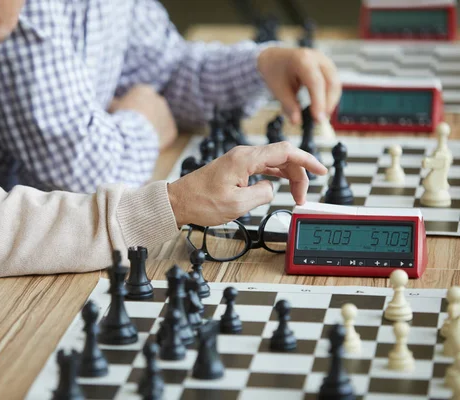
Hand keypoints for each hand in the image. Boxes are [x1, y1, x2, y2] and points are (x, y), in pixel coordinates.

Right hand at [109, 84, 177, 150]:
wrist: (133, 135)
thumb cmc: (120, 119)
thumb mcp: (112, 108)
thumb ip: (114, 103)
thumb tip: (112, 103)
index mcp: (144, 90)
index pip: (138, 97)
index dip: (131, 107)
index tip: (125, 116)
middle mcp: (159, 99)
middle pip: (150, 108)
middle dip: (144, 116)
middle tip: (132, 127)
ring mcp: (167, 114)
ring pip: (158, 121)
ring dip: (151, 127)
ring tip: (139, 137)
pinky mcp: (171, 130)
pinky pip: (164, 135)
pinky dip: (157, 139)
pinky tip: (146, 144)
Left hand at [167, 142, 327, 226]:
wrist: (178, 202)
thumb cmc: (201, 203)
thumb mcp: (237, 205)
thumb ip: (262, 194)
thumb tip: (271, 188)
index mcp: (245, 159)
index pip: (285, 151)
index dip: (307, 160)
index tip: (321, 171)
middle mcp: (243, 155)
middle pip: (283, 156)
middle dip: (299, 174)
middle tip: (302, 197)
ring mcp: (239, 160)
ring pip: (274, 161)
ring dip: (288, 176)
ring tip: (295, 195)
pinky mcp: (235, 167)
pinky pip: (263, 166)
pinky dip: (276, 175)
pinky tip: (281, 184)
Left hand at [257, 47, 340, 124]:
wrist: (274, 58)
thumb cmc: (275, 70)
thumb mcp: (278, 89)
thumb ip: (289, 106)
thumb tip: (297, 121)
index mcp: (302, 59)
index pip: (316, 82)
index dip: (319, 102)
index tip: (317, 118)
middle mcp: (317, 58)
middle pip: (331, 82)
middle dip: (328, 103)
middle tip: (319, 120)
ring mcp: (324, 61)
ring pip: (335, 83)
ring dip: (330, 101)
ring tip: (319, 115)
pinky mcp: (326, 67)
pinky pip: (333, 83)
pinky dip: (329, 96)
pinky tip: (321, 107)